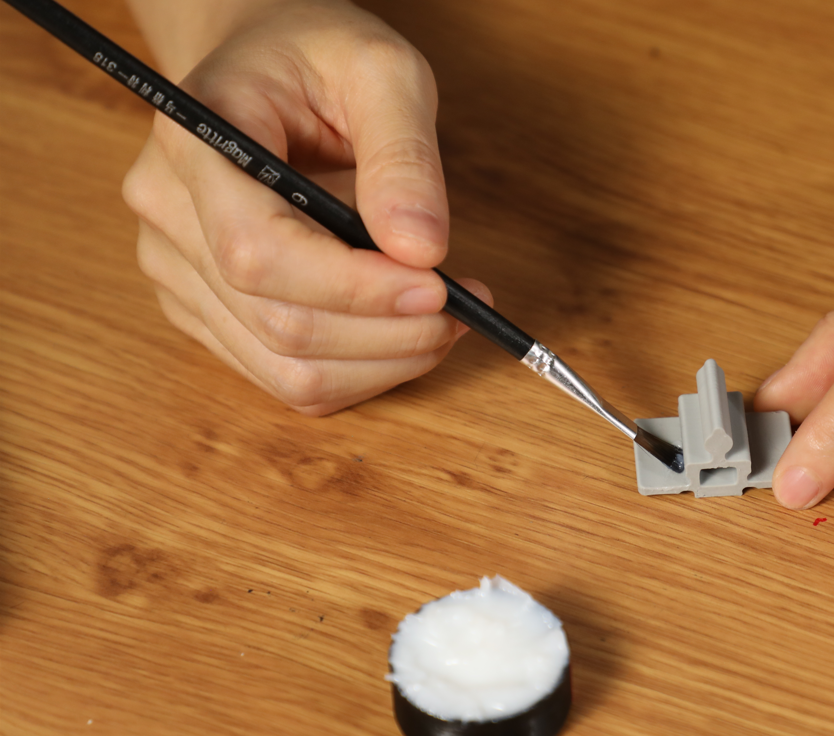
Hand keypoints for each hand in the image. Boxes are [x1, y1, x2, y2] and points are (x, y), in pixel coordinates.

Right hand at [121, 0, 486, 414]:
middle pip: (277, 324)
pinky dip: (362, 372)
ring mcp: (178, 271)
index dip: (354, 287)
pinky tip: (404, 332)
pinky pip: (287, 378)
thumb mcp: (384, 71)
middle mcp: (167, 213)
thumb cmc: (319, 58)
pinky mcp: (206, 311)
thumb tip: (421, 249)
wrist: (267, 67)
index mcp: (193, 141)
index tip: (438, 287)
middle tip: (465, 307)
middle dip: (389, 333)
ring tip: (446, 319)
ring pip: (286, 370)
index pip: (258, 253)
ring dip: (384, 363)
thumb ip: (404, 155)